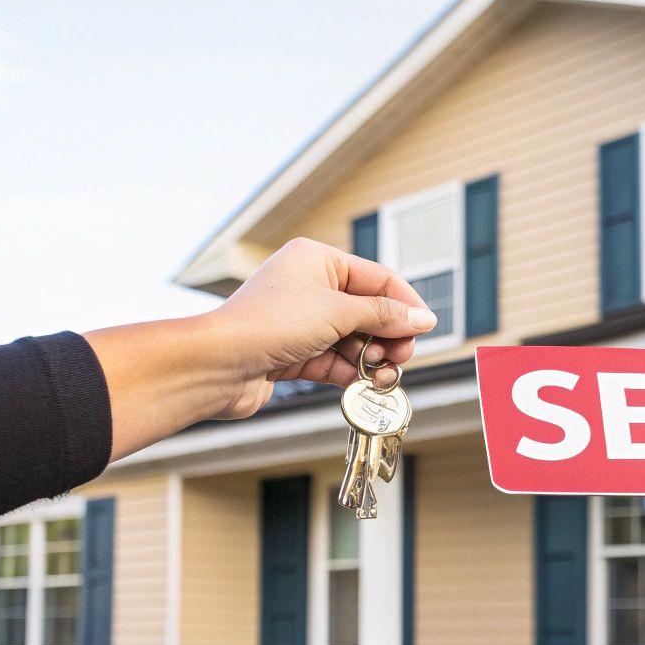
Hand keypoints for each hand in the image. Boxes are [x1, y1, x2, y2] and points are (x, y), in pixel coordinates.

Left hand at [83, 238, 435, 459]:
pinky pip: (335, 360)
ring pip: (354, 339)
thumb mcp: (338, 312)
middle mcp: (309, 286)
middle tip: (402, 356)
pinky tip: (366, 384)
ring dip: (373, 358)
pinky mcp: (294, 354)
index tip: (426, 329)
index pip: (378, 278)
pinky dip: (353, 373)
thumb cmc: (268, 325)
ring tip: (383, 374)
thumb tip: (422, 318)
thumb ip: (384, 316)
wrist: (218, 364)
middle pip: (369, 310)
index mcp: (317, 260)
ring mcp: (301, 322)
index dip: (406, 304)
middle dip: (390, 336)